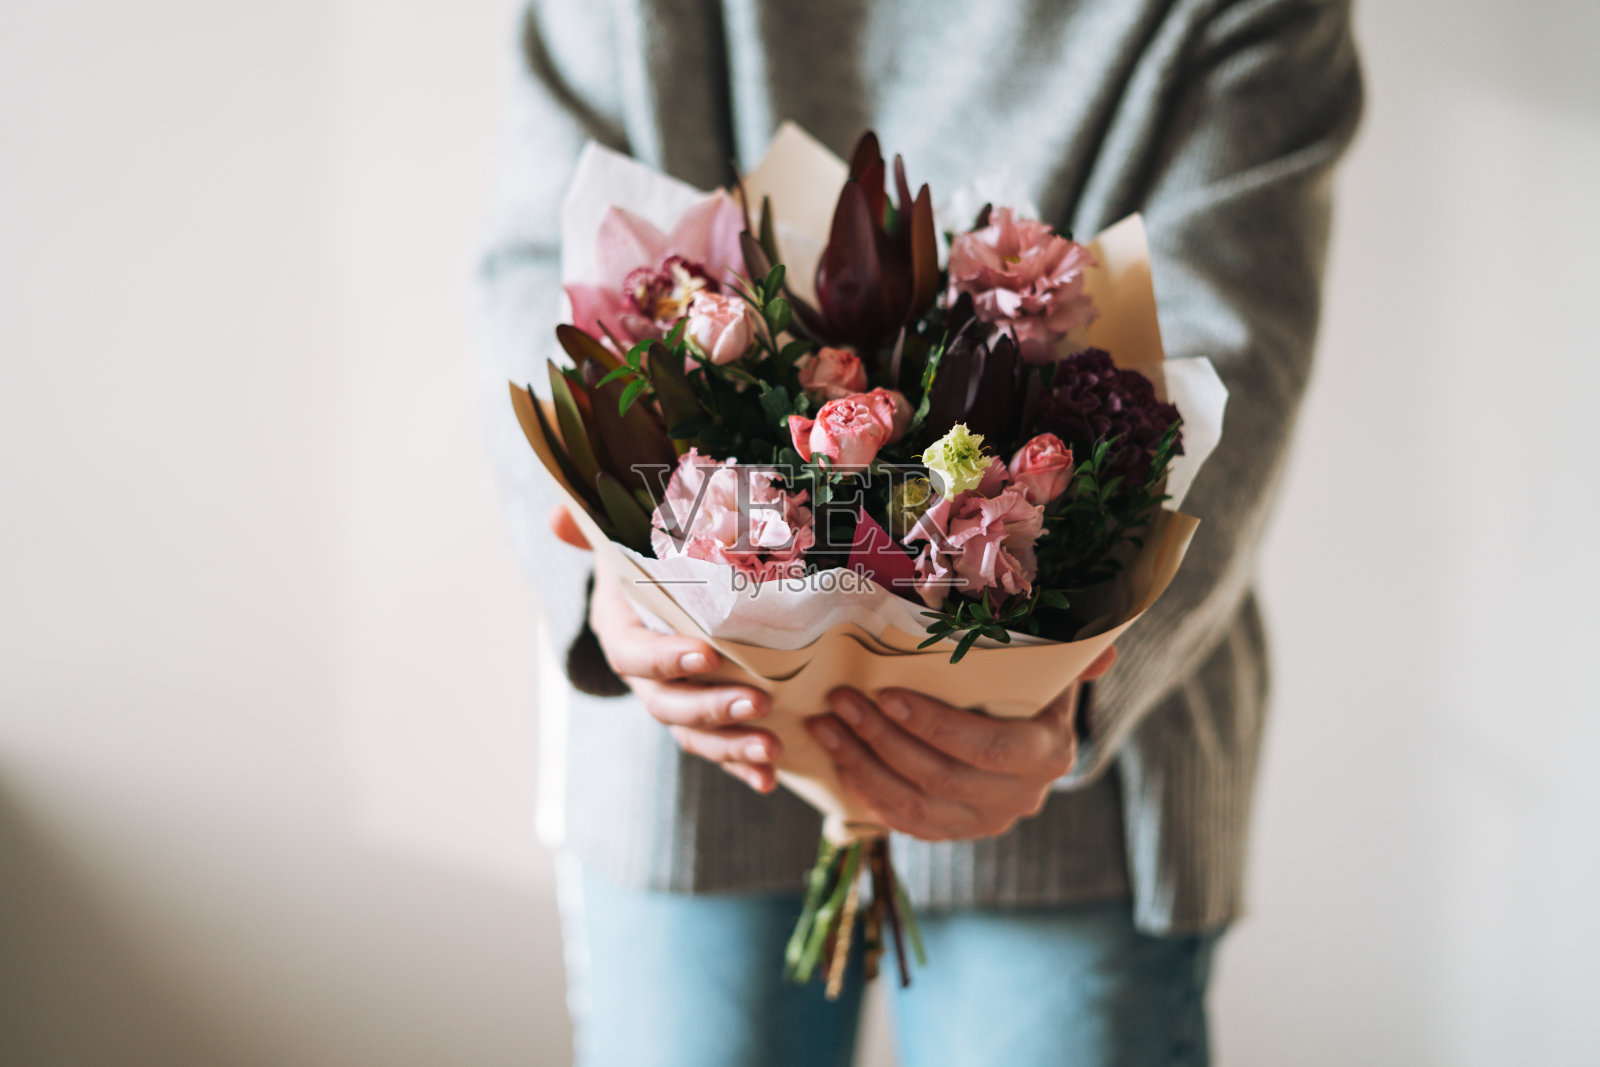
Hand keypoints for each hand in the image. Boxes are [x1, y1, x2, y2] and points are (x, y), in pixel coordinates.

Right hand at [550, 504, 780, 792]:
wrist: (660, 582)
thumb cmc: (648, 557)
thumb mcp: (625, 538)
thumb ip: (595, 528)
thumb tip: (558, 512)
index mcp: (622, 631)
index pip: (634, 654)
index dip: (665, 659)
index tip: (706, 655)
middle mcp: (644, 674)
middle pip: (667, 704)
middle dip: (711, 708)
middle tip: (759, 704)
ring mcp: (672, 699)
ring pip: (693, 733)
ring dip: (731, 746)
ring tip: (772, 750)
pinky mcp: (701, 717)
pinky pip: (717, 747)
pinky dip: (740, 767)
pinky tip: (768, 780)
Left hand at [804, 646, 1117, 840]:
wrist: (1025, 730)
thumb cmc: (1031, 683)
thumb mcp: (1052, 663)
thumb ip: (1072, 654)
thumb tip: (1102, 651)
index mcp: (1048, 754)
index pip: (987, 747)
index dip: (935, 725)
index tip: (887, 694)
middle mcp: (1021, 797)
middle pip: (940, 776)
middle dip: (881, 737)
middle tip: (840, 700)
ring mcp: (985, 821)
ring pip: (914, 804)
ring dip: (861, 764)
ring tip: (825, 724)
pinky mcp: (955, 832)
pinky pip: (904, 823)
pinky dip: (867, 792)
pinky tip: (839, 758)